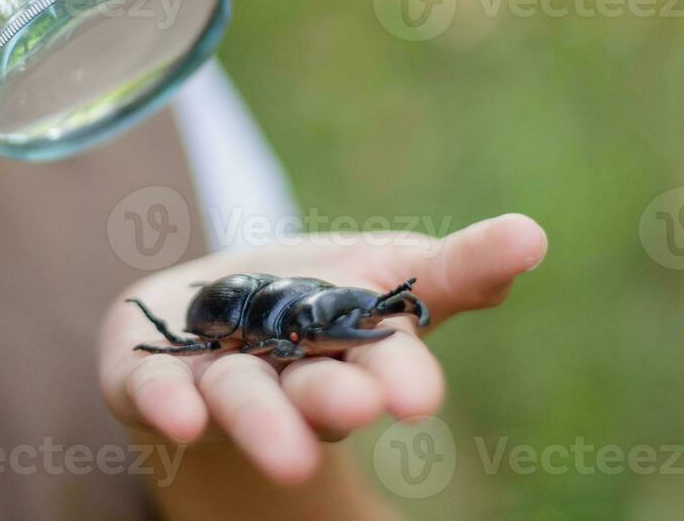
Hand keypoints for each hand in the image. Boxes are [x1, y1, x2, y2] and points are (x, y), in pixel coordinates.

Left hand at [100, 214, 546, 484]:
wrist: (207, 318)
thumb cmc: (316, 296)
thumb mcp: (388, 269)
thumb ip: (456, 267)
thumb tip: (533, 236)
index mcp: (352, 349)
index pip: (384, 358)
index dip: (400, 373)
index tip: (419, 395)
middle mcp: (290, 377)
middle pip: (316, 388)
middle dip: (336, 397)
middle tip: (360, 406)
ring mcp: (220, 381)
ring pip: (243, 398)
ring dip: (262, 420)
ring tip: (280, 448)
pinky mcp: (149, 379)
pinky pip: (153, 391)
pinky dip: (165, 403)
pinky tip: (177, 417)